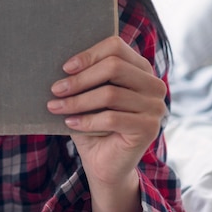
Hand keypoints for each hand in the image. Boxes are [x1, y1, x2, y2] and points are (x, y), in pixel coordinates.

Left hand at [47, 35, 166, 187]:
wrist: (105, 163)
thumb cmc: (93, 123)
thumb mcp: (88, 95)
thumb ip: (84, 75)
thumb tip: (62, 62)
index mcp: (140, 68)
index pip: (116, 47)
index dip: (89, 54)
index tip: (65, 68)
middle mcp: (153, 84)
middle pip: (114, 67)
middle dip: (80, 79)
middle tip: (56, 89)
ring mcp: (155, 106)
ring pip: (110, 94)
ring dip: (78, 101)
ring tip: (55, 106)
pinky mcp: (150, 128)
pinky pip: (112, 118)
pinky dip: (87, 120)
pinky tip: (69, 123)